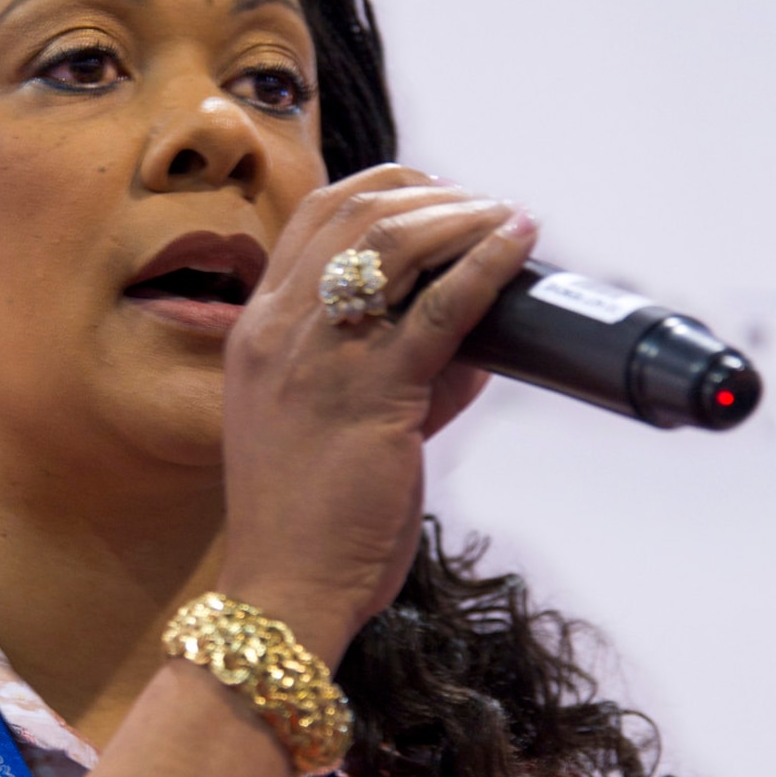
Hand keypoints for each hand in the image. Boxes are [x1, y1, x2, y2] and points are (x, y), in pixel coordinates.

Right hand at [217, 166, 536, 664]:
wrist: (285, 587)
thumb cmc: (307, 519)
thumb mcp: (328, 426)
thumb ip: (394, 376)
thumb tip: (475, 344)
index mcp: (256, 330)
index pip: (313, 216)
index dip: (382, 189)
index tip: (435, 197)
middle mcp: (280, 329)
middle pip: (356, 211)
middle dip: (432, 194)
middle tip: (484, 207)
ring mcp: (322, 357)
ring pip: (397, 242)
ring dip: (464, 217)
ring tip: (508, 220)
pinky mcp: (373, 392)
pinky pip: (442, 307)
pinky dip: (488, 264)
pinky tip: (518, 245)